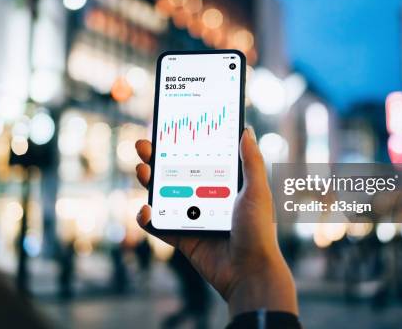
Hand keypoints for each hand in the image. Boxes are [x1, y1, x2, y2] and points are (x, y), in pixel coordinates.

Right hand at [135, 128, 297, 316]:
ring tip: (142, 170)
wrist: (250, 273)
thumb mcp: (257, 191)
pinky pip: (159, 226)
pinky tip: (145, 209)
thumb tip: (245, 130)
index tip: (169, 129)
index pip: (200, 158)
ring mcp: (193, 218)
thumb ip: (251, 162)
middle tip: (144, 146)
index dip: (183, 144)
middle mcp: (207, 198)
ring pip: (164, 196)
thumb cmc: (259, 231)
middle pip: (176, 173)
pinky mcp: (183, 238)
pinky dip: (148, 218)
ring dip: (149, 182)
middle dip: (157, 158)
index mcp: (224, 185)